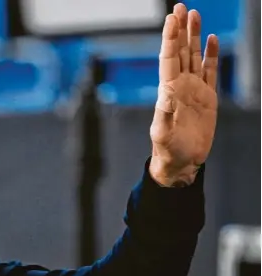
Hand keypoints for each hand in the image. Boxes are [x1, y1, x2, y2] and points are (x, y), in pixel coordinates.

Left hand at [149, 4, 218, 186]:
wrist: (182, 162)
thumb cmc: (168, 149)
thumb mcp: (163, 133)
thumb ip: (164, 114)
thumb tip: (165, 95)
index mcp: (168, 90)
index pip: (169, 57)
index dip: (170, 38)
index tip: (171, 18)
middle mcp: (180, 86)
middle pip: (180, 51)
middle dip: (180, 29)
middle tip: (181, 7)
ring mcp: (194, 90)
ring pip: (194, 56)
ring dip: (194, 36)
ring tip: (194, 15)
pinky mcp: (207, 97)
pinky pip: (209, 71)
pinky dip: (210, 55)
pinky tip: (210, 40)